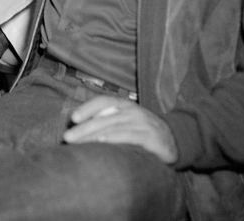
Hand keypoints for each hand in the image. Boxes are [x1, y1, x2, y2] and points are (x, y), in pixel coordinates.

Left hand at [62, 97, 178, 163]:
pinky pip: (130, 136)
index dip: (87, 108)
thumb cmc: (144, 132)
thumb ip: (108, 120)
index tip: (73, 119)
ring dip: (93, 135)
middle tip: (67, 138)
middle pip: (104, 117)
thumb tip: (79, 128)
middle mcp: (133, 111)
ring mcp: (143, 123)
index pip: (103, 101)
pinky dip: (115, 138)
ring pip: (113, 127)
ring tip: (78, 142)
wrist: (176, 140)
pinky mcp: (152, 138)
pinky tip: (102, 142)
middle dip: (83, 128)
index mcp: (126, 105)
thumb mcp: (127, 122)